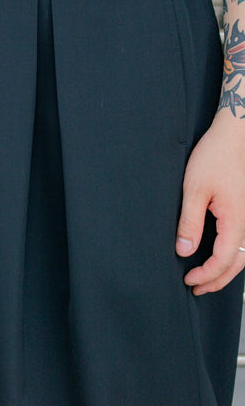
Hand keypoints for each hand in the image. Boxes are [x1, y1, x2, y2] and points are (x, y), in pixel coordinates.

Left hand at [175, 112, 244, 294]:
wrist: (234, 135)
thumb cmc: (214, 156)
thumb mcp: (194, 189)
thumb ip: (189, 222)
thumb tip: (184, 251)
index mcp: (237, 221)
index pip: (223, 260)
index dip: (206, 275)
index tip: (188, 280)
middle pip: (237, 264)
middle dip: (217, 280)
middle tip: (196, 288)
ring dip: (227, 270)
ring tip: (207, 278)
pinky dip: (234, 256)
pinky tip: (221, 256)